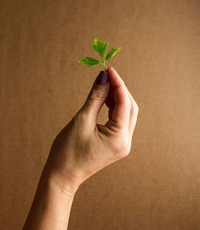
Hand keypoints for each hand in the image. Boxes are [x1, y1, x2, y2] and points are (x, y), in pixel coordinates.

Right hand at [43, 66, 138, 194]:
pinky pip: (120, 121)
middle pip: (130, 108)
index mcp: (119, 138)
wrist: (62, 176)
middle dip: (120, 90)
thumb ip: (96, 96)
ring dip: (118, 98)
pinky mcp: (116, 144)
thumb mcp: (82, 119)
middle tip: (107, 75)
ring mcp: (122, 144)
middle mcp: (125, 142)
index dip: (118, 84)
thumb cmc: (68, 151)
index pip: (124, 103)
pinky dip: (115, 108)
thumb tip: (103, 76)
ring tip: (105, 85)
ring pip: (126, 114)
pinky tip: (106, 98)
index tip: (109, 68)